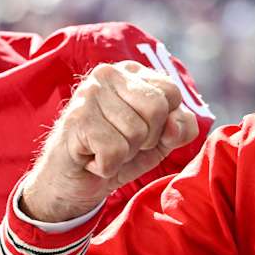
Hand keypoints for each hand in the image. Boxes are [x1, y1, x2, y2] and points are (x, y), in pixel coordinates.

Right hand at [20, 60, 199, 222]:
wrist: (72, 182)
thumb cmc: (117, 154)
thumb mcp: (161, 141)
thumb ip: (182, 128)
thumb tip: (173, 124)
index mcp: (131, 71)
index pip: (172, 91)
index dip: (165, 124)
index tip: (142, 132)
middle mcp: (108, 73)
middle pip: (156, 108)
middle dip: (146, 139)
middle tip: (121, 143)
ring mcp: (89, 93)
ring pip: (136, 132)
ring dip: (125, 154)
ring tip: (104, 149)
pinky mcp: (76, 118)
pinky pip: (115, 151)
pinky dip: (107, 166)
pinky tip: (91, 159)